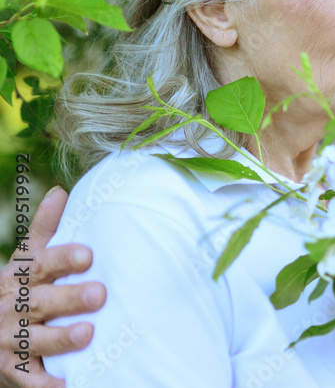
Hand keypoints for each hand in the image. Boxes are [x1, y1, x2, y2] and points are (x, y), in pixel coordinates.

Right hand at [0, 187, 106, 387]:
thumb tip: (61, 191)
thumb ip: (43, 230)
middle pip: (40, 302)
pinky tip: (68, 384)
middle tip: (101, 293)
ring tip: (88, 334)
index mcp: (20, 278)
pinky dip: (46, 384)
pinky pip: (29, 380)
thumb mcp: (25, 261)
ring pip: (35, 340)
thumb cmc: (17, 291)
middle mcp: (12, 308)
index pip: (40, 265)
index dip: (63, 258)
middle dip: (69, 298)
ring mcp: (9, 340)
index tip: (88, 254)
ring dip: (60, 338)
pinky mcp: (11, 369)